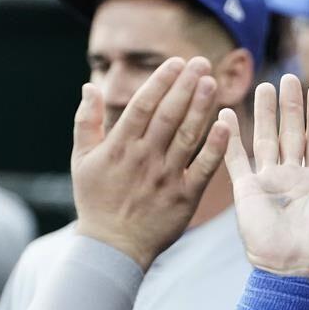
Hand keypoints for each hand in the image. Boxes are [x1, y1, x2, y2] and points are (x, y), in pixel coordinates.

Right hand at [72, 57, 228, 270]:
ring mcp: (166, 177)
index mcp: (120, 146)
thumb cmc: (96, 201)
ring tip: (212, 82)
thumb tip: (89, 86)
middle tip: (202, 62)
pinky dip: (215, 146)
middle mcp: (144, 157)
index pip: (143, 105)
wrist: (113, 247)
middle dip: (185, 86)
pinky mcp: (185, 197)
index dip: (161, 81)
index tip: (176, 62)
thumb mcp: (81, 160)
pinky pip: (203, 168)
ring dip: (201, 107)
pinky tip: (227, 124)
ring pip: (187, 136)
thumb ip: (86, 122)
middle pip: (169, 115)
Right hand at [222, 75, 308, 280]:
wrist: (293, 271)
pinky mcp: (247, 191)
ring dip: (266, 113)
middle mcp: (293, 177)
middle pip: (292, 133)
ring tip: (264, 85)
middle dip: (291, 106)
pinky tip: (227, 114)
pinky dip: (230, 137)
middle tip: (289, 77)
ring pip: (266, 139)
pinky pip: (236, 159)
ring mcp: (269, 182)